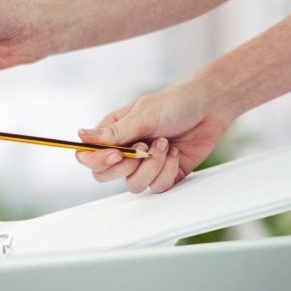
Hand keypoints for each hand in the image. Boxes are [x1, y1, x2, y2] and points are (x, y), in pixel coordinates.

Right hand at [74, 83, 231, 193]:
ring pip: (132, 184)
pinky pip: (157, 187)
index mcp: (112, 133)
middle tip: (143, 148)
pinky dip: (168, 171)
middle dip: (127, 166)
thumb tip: (80, 136)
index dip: (98, 160)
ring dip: (152, 166)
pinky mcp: (164, 174)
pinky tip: (174, 152)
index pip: (87, 156)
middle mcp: (124, 151)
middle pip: (104, 175)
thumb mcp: (142, 115)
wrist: (211, 107)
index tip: (117, 154)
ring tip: (164, 144)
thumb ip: (112, 133)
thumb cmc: (175, 103)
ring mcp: (143, 165)